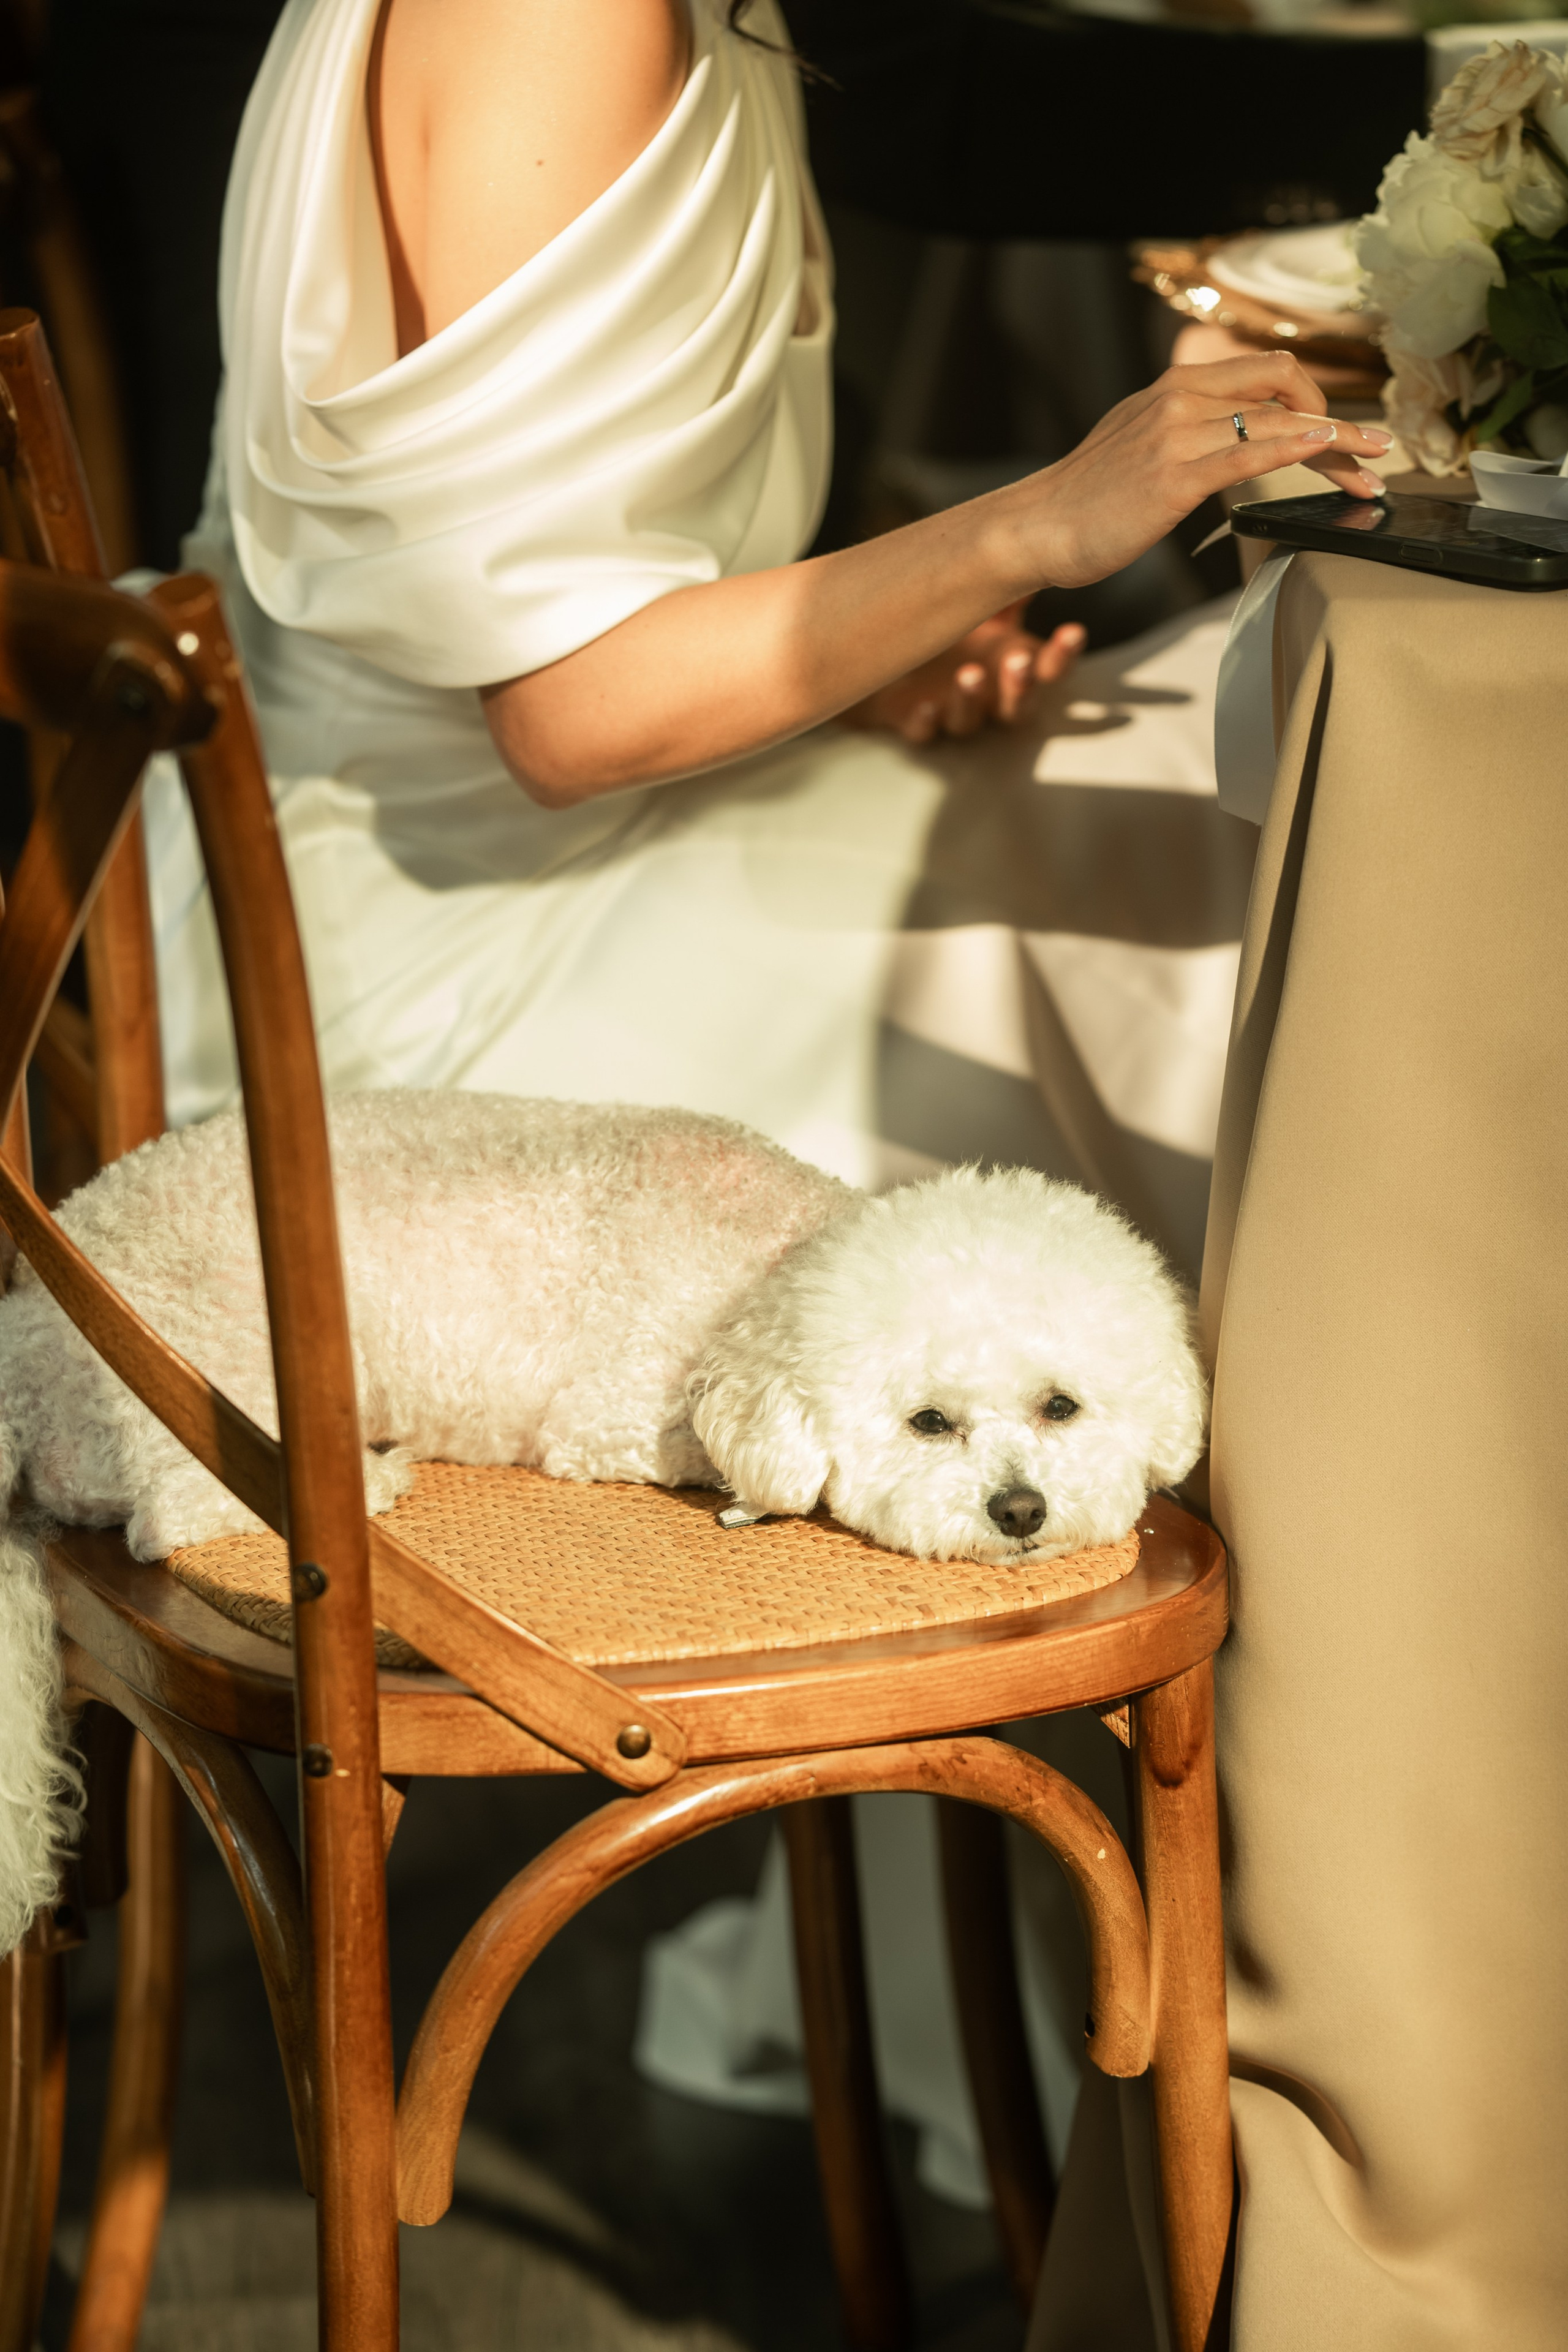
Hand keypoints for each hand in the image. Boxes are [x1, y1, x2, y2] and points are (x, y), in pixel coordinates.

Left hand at [842, 603, 1084, 744]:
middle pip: (1018, 704)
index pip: (1049, 668)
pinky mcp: (911, 721)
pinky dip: (925, 724)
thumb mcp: (982, 600)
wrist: (889, 657)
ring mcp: (952, 711)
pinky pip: (922, 733)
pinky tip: (926, 709)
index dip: (1063, 654)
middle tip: (1017, 660)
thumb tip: (1037, 535)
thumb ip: (1009, 580)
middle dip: (1021, 684)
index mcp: (1012, 664)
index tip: (1072, 630)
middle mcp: (988, 695)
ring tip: (969, 674)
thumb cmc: (949, 627)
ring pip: (969, 719)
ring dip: (972, 698)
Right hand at [1010, 351, 1392, 593]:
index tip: (1342, 432)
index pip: (1265, 372)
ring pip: (1278, 421)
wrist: (1038, 526)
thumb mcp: (1138, 440)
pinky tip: (1331, 451)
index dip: (1316, 398)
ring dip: (1338, 444)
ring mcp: (1178, 432)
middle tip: (1371, 456)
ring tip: (1373, 472)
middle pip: (1284, 386)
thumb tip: (1224, 437)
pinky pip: (1252, 452)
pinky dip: (1299, 447)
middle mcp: (1181, 396)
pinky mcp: (1175, 475)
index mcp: (1176, 384)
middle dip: (1339, 418)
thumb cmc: (1086, 498)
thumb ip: (1183, 428)